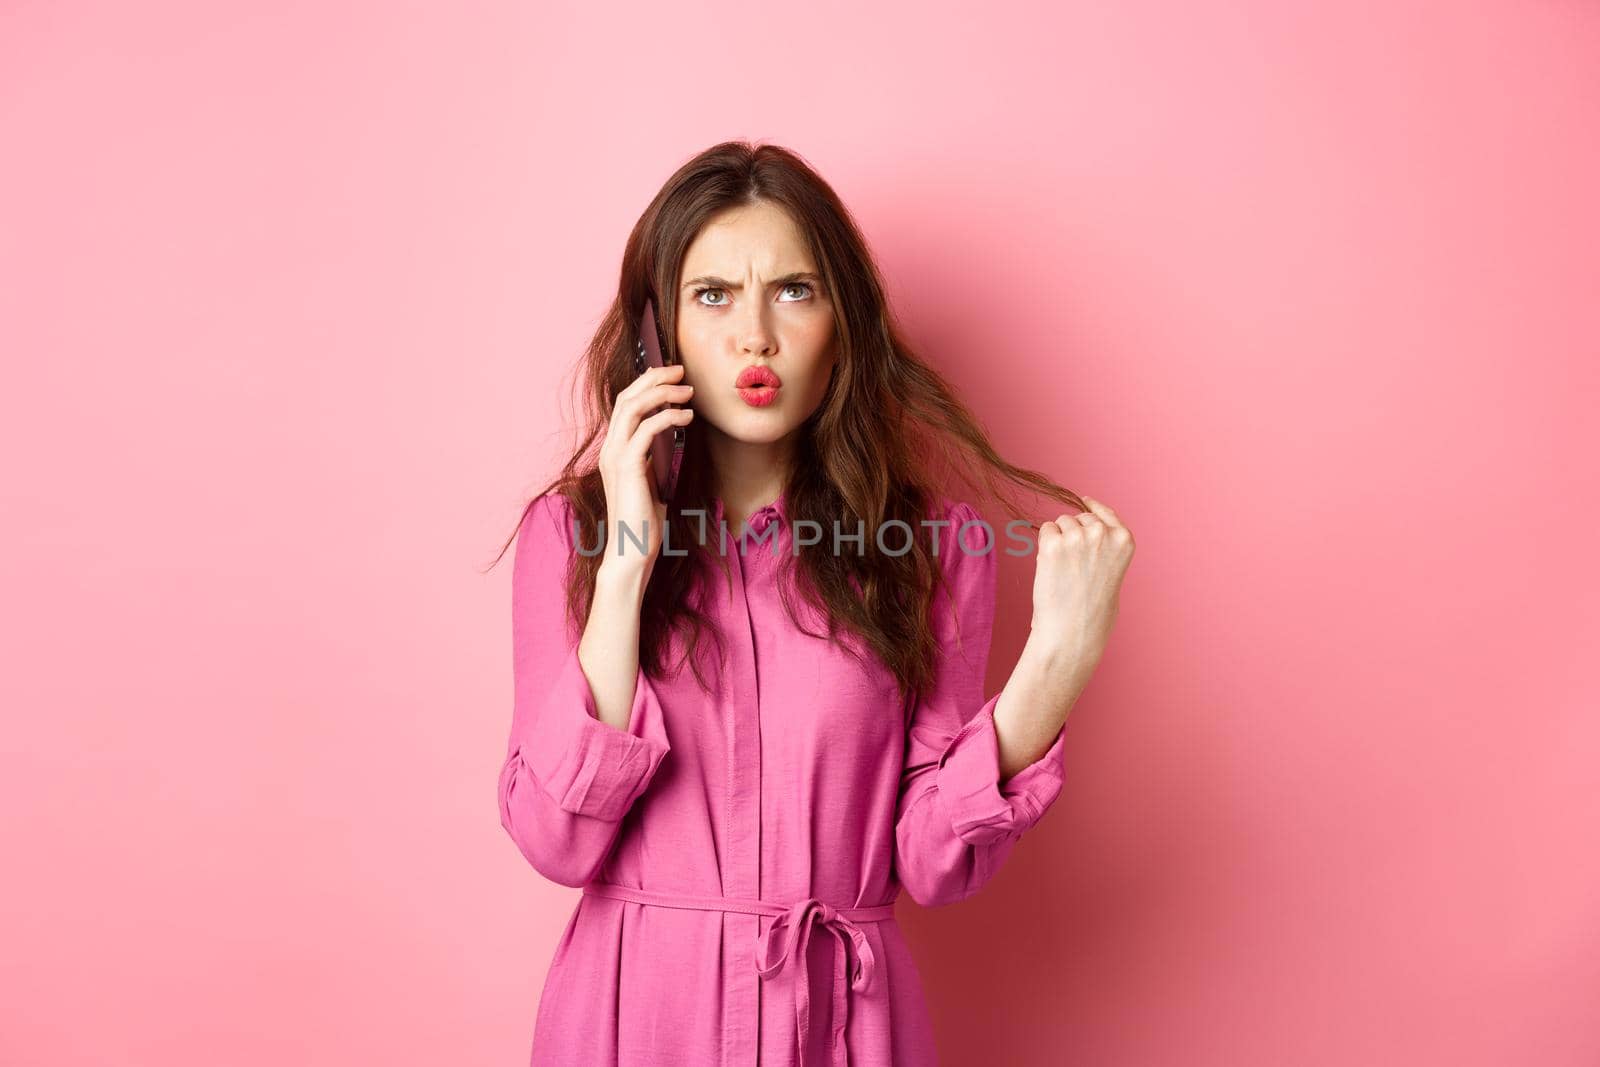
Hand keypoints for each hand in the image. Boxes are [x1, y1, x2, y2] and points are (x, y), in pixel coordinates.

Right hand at [597, 363, 694, 574]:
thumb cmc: (644, 522)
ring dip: (662, 393)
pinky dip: (668, 417)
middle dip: (654, 378)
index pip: (625, 404)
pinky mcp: (627, 467)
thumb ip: (654, 458)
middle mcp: (609, 448)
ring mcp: (615, 456)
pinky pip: (646, 430)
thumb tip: (671, 437)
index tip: (671, 376)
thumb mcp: (651, 482)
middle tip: (680, 370)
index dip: (646, 384)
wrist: (632, 550)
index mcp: (613, 450)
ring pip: (633, 407)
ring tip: (688, 390)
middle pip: (627, 397)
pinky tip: (687, 417)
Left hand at [1028, 495, 1135, 673]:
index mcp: (1124, 541)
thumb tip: (1082, 527)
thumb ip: (1104, 548)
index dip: (1093, 508)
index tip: (1084, 500)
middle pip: (1079, 517)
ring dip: (1058, 540)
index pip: (1106, 514)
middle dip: (1073, 533)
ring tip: (1064, 571)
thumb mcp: (1111, 572)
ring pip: (1061, 523)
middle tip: (1072, 566)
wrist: (1073, 631)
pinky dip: (1044, 545)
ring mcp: (1078, 536)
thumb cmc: (1092, 610)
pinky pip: (1045, 530)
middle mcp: (1103, 534)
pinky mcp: (1053, 544)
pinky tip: (1051, 567)